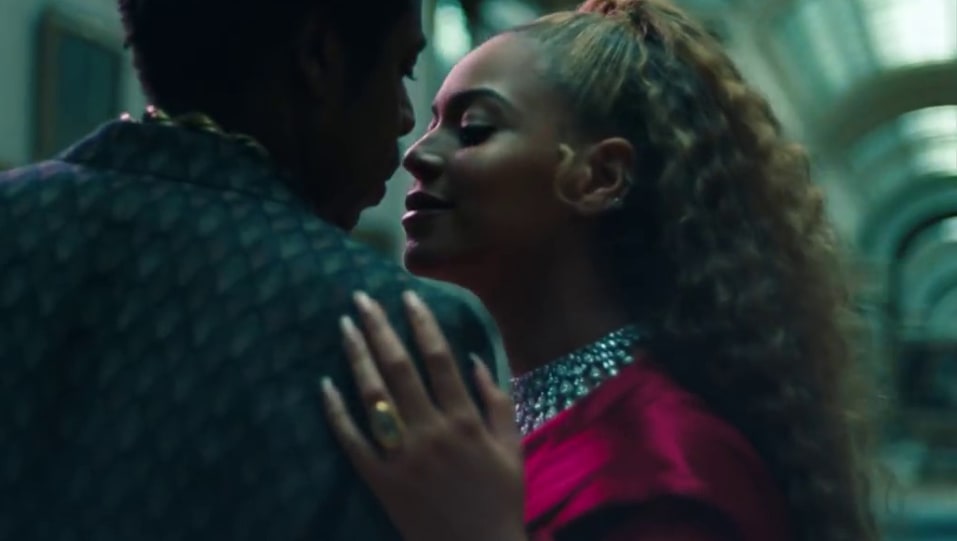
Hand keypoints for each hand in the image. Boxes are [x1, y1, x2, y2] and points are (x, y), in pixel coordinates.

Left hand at [320, 290, 525, 540]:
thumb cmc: (499, 497)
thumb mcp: (511, 447)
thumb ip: (496, 401)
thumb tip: (474, 359)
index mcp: (464, 420)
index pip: (439, 359)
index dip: (421, 324)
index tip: (407, 297)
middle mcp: (430, 431)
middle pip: (399, 368)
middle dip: (380, 329)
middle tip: (361, 298)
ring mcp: (401, 456)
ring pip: (373, 396)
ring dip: (357, 357)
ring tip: (344, 326)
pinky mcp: (379, 480)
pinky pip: (352, 440)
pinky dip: (337, 412)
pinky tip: (324, 385)